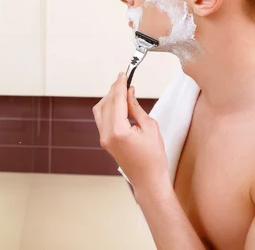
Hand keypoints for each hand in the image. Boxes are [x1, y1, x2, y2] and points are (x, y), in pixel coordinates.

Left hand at [93, 73, 168, 191]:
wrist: (148, 180)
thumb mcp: (150, 127)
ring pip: (100, 110)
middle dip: (115, 90)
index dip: (120, 85)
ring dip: (110, 98)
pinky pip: (102, 119)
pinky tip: (119, 104)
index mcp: (118, 130)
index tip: (123, 74)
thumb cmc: (153, 157)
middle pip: (107, 103)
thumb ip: (136, 107)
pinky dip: (108, 108)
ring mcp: (103, 138)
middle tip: (125, 80)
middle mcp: (106, 134)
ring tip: (122, 90)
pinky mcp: (104, 141)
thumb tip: (129, 92)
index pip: (117, 100)